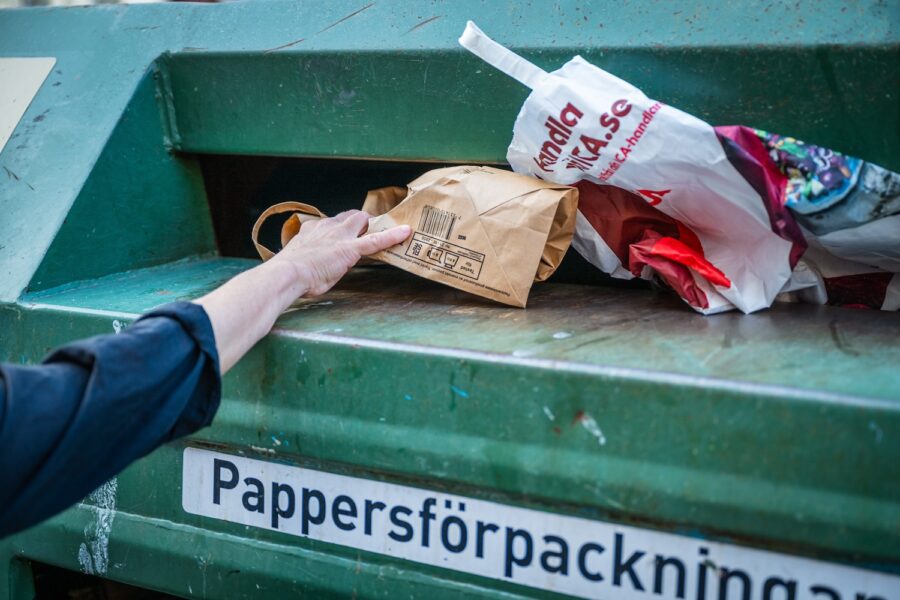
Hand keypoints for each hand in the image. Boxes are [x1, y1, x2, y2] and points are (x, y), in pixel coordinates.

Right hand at [196, 210, 408, 373]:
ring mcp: (338, 237)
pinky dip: (392, 236)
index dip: (339, 229)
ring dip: (373, 228)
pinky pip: (375, 240)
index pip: (328, 224)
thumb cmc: (283, 278)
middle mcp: (324, 228)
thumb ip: (297, 268)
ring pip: (362, 222)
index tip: (342, 234)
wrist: (283, 276)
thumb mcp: (290, 268)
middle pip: (348, 217)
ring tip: (389, 231)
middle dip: (359, 223)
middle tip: (368, 233)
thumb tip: (284, 282)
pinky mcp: (350, 249)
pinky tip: (406, 233)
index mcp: (309, 232)